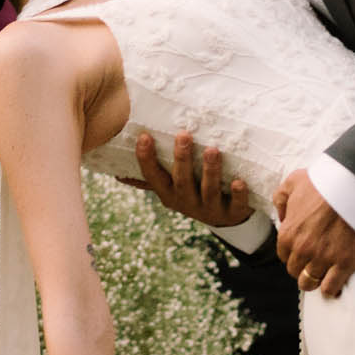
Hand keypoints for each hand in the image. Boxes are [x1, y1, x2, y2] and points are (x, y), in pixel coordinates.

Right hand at [117, 131, 252, 226]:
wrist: (227, 219)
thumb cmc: (194, 192)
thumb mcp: (170, 187)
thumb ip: (150, 178)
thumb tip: (116, 170)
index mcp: (168, 194)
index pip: (153, 176)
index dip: (146, 158)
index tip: (144, 136)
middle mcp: (186, 203)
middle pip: (181, 182)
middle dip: (182, 159)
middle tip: (184, 135)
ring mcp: (210, 210)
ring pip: (208, 191)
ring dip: (210, 171)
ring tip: (212, 150)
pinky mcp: (233, 213)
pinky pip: (236, 205)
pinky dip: (238, 194)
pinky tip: (239, 181)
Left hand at [272, 168, 354, 298]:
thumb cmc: (325, 182)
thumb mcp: (293, 182)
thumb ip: (281, 199)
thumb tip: (282, 216)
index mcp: (288, 233)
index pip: (283, 255)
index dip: (292, 253)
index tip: (302, 250)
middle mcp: (302, 250)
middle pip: (295, 271)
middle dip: (302, 267)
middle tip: (313, 261)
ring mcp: (323, 258)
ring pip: (309, 283)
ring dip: (313, 280)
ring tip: (322, 274)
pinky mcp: (344, 263)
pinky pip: (331, 288)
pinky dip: (330, 288)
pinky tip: (334, 282)